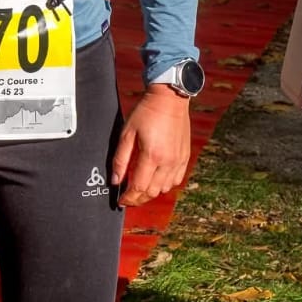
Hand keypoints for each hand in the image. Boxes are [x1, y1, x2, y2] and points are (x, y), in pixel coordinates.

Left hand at [111, 84, 191, 205]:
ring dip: (151, 193)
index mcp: (152, 156)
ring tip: (139, 190)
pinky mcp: (185, 157)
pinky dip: (165, 185)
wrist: (169, 100)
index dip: (128, 197)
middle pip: (152, 191)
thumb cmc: (145, 113)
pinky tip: (155, 181)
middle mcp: (168, 162)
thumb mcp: (126, 133)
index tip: (120, 201)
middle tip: (128, 199)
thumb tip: (116, 180)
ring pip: (165, 188)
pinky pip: (176, 180)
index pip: (139, 187)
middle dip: (138, 199)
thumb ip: (120, 159)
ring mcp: (179, 160)